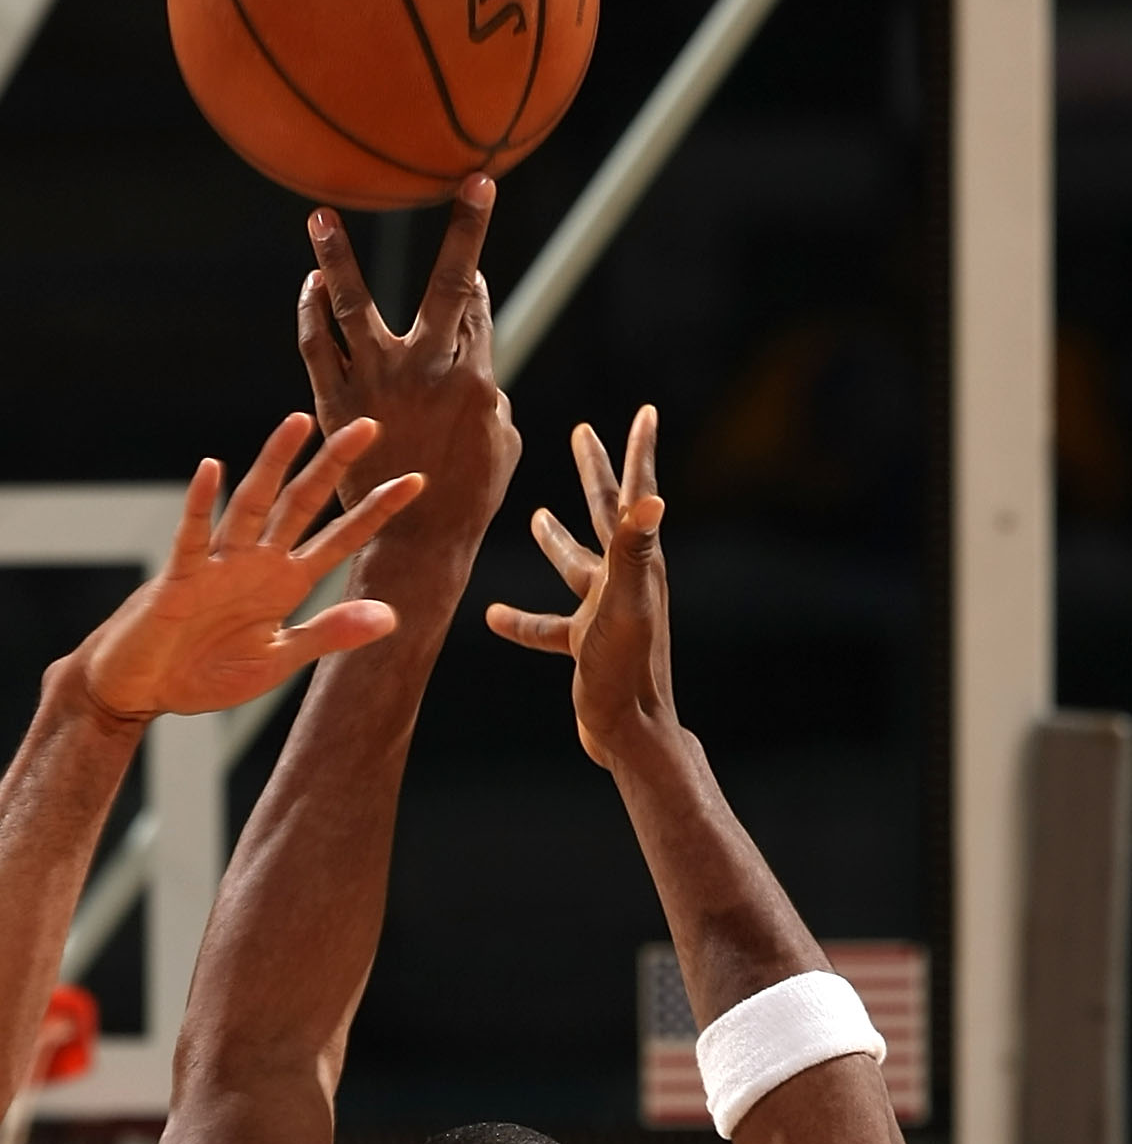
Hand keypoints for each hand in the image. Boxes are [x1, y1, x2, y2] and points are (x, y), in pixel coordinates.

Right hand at [80, 413, 420, 722]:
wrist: (143, 689)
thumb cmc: (205, 674)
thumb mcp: (278, 661)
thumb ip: (328, 635)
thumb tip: (390, 617)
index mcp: (285, 584)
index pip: (339, 540)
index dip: (375, 512)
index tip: (415, 481)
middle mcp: (256, 563)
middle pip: (301, 504)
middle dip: (333, 466)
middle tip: (369, 425)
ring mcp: (217, 565)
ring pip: (252, 505)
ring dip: (274, 465)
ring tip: (299, 424)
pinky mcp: (179, 578)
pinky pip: (192, 536)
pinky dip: (201, 505)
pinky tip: (212, 469)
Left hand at [296, 176, 520, 561]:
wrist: (416, 543)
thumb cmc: (466, 501)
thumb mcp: (500, 446)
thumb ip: (491, 399)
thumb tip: (483, 375)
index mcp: (476, 377)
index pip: (478, 308)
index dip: (477, 270)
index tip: (473, 244)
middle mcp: (429, 369)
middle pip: (449, 284)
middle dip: (467, 231)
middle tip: (467, 183)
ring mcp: (377, 382)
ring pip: (355, 304)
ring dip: (338, 256)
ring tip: (320, 216)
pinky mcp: (335, 403)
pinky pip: (317, 345)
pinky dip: (313, 313)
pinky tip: (311, 286)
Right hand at [484, 405, 671, 770]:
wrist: (629, 731)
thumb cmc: (627, 668)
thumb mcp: (626, 602)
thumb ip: (633, 550)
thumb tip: (650, 496)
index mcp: (636, 562)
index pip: (634, 494)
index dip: (638, 451)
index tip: (646, 412)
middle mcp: (624, 580)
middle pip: (605, 514)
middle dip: (594, 472)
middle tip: (583, 433)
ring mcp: (603, 611)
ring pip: (574, 565)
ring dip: (557, 539)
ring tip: (538, 515)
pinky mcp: (585, 644)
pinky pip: (547, 625)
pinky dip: (521, 619)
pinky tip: (493, 615)